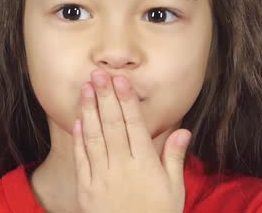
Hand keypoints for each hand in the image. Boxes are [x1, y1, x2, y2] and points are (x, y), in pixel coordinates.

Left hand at [72, 69, 191, 212]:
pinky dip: (79, 138)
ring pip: (94, 137)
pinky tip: (78, 120)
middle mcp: (121, 166)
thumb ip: (174, 157)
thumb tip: (183, 130)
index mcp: (145, 164)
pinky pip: (81, 159)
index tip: (121, 80)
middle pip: (112, 125)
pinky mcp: (86, 189)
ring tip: (86, 88)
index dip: (126, 100)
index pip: (134, 124)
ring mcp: (101, 177)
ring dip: (89, 111)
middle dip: (105, 97)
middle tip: (98, 73)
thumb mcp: (175, 189)